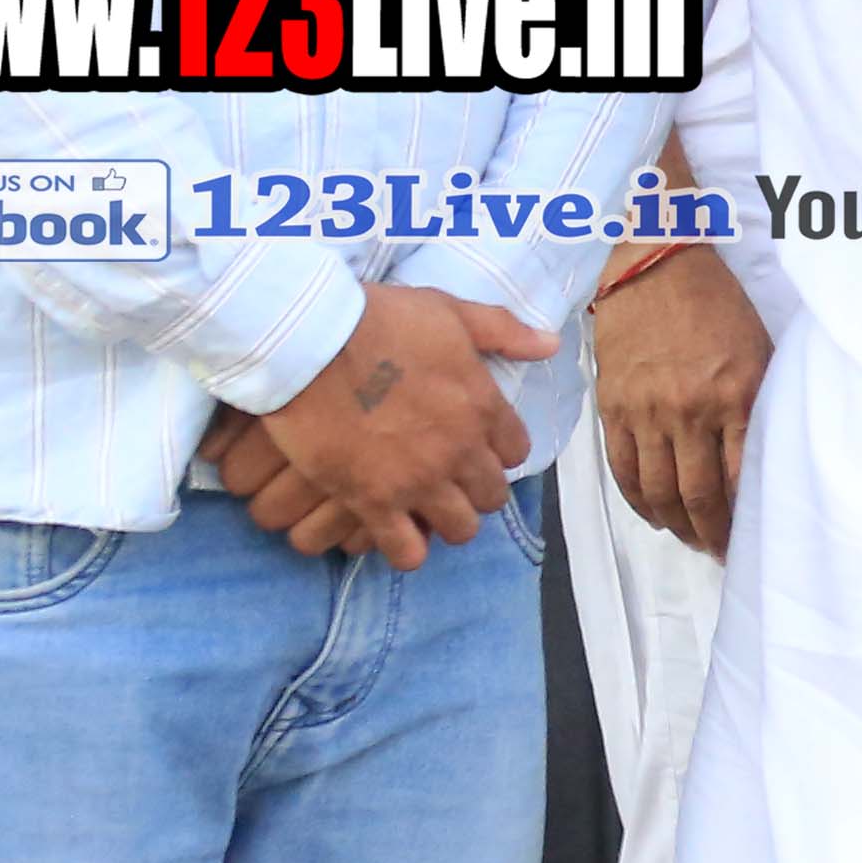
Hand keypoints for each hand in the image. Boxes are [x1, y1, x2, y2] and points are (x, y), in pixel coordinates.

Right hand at [233, 280, 549, 566]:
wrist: (310, 342)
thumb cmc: (378, 320)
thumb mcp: (449, 312)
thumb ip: (502, 331)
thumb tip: (551, 344)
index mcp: (483, 406)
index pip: (516, 451)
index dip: (497, 453)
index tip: (477, 449)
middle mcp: (460, 450)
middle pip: (492, 496)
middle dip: (476, 492)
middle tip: (449, 484)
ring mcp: (419, 480)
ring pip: (459, 529)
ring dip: (447, 523)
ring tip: (424, 512)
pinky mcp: (372, 501)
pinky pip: (407, 551)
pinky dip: (405, 549)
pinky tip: (392, 532)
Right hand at [592, 243, 766, 558]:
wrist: (653, 268)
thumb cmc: (718, 307)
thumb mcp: (759, 351)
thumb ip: (758, 405)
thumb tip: (762, 459)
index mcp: (735, 395)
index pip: (740, 478)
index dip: (743, 518)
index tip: (749, 538)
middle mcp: (690, 411)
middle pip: (698, 495)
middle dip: (711, 534)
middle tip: (720, 552)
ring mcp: (647, 412)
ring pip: (659, 491)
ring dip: (676, 525)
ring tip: (691, 539)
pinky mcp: (613, 409)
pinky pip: (623, 471)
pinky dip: (639, 501)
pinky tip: (656, 515)